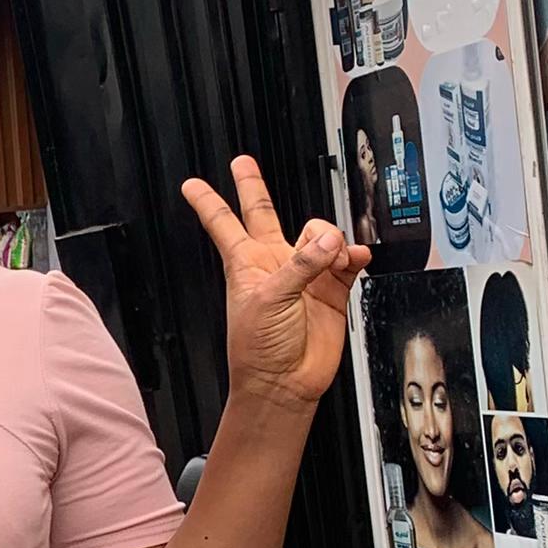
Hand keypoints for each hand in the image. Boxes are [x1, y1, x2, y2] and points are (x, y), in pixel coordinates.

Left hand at [181, 154, 366, 416]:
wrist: (283, 382)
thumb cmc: (258, 348)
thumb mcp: (269, 299)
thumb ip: (301, 265)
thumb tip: (330, 241)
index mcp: (247, 263)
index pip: (224, 223)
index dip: (208, 202)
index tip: (192, 185)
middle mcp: (275, 263)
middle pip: (263, 213)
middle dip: (253, 187)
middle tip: (243, 164)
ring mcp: (304, 275)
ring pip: (320, 234)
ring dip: (330, 239)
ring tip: (332, 258)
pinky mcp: (332, 290)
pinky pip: (348, 259)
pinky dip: (355, 255)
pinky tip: (355, 258)